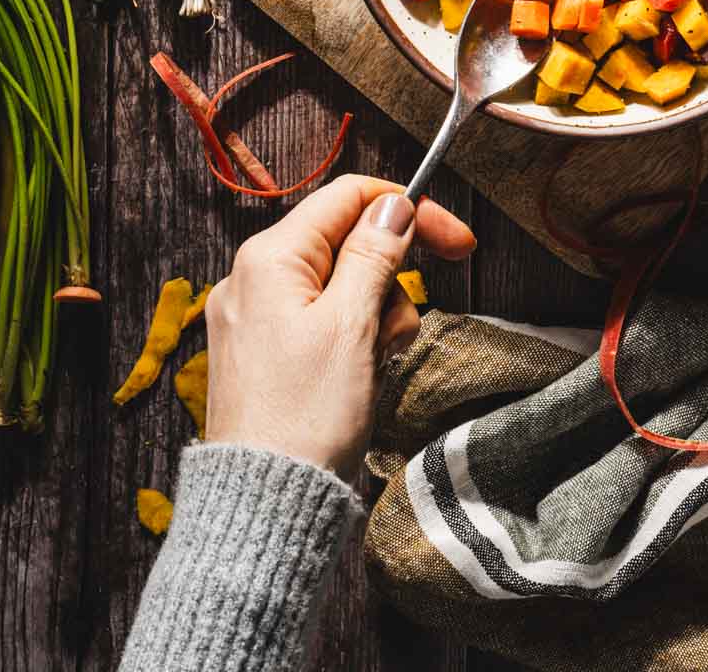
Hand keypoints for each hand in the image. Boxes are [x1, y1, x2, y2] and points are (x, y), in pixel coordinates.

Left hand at [204, 177, 474, 479]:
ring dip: (373, 315)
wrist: (265, 507)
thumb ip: (374, 255)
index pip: (348, 198)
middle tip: (404, 327)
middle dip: (389, 278)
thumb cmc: (306, 419)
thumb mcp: (353, 326)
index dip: (408, 210)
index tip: (456, 241)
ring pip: (337, 286)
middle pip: (344, 242)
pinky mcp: (260, 354)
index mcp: (269, 258)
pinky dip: (350, 339)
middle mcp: (251, 278)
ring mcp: (253, 318)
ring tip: (374, 364)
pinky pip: (318, 322)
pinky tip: (357, 377)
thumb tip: (394, 206)